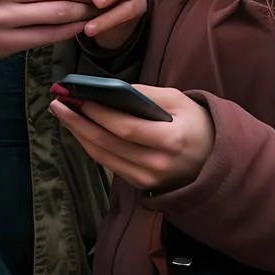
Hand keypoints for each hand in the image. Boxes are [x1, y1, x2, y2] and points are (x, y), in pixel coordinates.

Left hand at [50, 85, 214, 192]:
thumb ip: (146, 94)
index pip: (126, 128)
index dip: (99, 114)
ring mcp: (149, 180)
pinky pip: (110, 165)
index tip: (78, 98)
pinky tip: (80, 131)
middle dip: (79, 123)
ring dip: (80, 135)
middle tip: (58, 104)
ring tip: (64, 114)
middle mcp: (158, 165)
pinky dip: (92, 147)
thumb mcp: (179, 100)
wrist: (215, 159)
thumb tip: (109, 88)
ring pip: (104, 157)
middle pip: (108, 144)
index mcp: (172, 141)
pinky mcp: (142, 186)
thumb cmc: (197, 123)